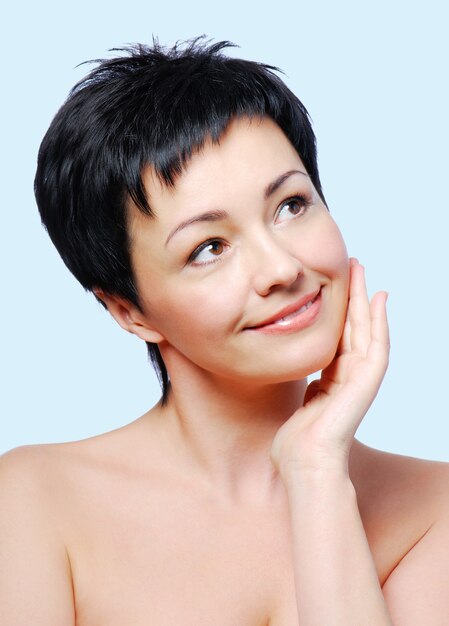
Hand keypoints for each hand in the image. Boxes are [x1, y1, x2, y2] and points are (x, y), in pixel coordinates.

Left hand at [270, 258, 389, 477]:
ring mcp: (361, 380)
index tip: (334, 284)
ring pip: (367, 331)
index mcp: (333, 380)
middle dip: (353, 296)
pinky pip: (376, 347)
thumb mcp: (302, 405)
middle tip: (352, 266)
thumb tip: (312, 382)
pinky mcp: (366, 384)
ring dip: (366, 300)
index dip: (339, 310)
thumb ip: (311, 389)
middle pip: (355, 328)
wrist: (303, 465)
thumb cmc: (296, 444)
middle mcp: (350, 377)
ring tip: (362, 271)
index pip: (339, 337)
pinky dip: (379, 323)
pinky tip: (377, 300)